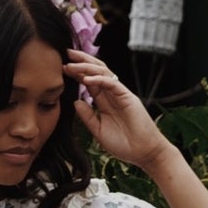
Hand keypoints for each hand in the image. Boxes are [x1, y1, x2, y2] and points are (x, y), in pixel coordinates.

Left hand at [65, 53, 171, 170]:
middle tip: (66, 53)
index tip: (63, 67)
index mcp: (104, 101)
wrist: (144, 153)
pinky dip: (99, 79)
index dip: (77, 73)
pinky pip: (112, 84)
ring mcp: (120, 94)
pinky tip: (86, 79)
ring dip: (87, 67)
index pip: (89, 81)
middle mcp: (112, 94)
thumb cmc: (124, 144)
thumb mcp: (98, 130)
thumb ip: (87, 116)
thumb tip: (75, 102)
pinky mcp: (128, 97)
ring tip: (72, 64)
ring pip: (103, 73)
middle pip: (96, 71)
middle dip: (82, 61)